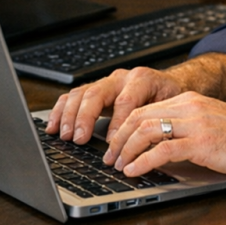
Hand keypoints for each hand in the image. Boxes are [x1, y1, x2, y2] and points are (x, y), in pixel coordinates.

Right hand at [46, 66, 185, 144]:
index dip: (117, 123)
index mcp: (143, 80)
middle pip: (98, 93)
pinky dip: (60, 110)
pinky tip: (53, 126)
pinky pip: (73, 96)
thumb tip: (142, 146)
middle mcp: (122, 78)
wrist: (172, 84)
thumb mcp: (171, 108)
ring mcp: (107, 82)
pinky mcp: (96, 89)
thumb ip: (156, 122)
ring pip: (82, 93)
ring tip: (65, 135)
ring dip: (70, 115)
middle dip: (85, 117)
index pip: (126, 101)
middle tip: (79, 139)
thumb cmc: (171, 98)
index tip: (111, 143)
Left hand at [106, 91, 225, 178]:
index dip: (124, 127)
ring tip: (120, 166)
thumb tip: (158, 146)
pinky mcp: (202, 142)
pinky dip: (143, 161)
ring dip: (127, 150)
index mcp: (190, 100)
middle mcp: (190, 107)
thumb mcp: (210, 124)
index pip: (145, 109)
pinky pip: (163, 149)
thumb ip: (185, 127)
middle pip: (140, 117)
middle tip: (111, 157)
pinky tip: (136, 171)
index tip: (115, 144)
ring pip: (147, 130)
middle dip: (119, 139)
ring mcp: (196, 123)